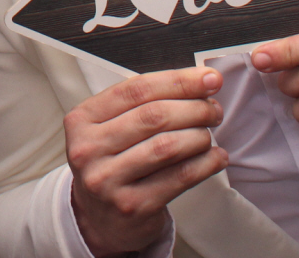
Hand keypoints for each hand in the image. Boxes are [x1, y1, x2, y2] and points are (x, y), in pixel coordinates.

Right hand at [64, 67, 226, 256]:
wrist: (99, 219)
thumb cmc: (113, 163)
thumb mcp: (110, 128)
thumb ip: (143, 103)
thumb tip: (199, 81)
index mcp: (83, 119)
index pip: (135, 89)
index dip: (177, 81)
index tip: (208, 79)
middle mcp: (89, 148)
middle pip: (153, 116)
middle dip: (194, 108)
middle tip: (213, 109)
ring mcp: (108, 180)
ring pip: (167, 146)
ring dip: (200, 135)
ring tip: (209, 134)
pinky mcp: (132, 206)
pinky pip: (179, 177)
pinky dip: (205, 164)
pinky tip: (215, 158)